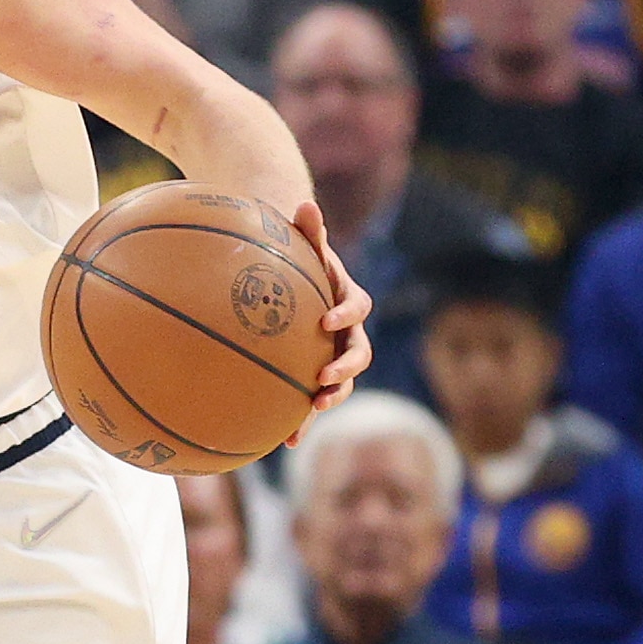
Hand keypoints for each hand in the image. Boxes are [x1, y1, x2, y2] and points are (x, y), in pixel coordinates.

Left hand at [294, 201, 372, 413]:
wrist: (296, 283)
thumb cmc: (299, 261)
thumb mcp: (304, 246)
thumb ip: (308, 230)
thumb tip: (305, 203)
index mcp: (348, 300)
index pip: (357, 308)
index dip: (346, 315)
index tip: (325, 321)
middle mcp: (348, 333)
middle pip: (359, 354)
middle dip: (345, 369)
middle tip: (324, 378)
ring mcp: (335, 357)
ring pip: (343, 383)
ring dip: (331, 398)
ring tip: (313, 410)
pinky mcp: (317, 377)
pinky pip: (313, 401)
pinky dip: (302, 421)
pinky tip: (283, 441)